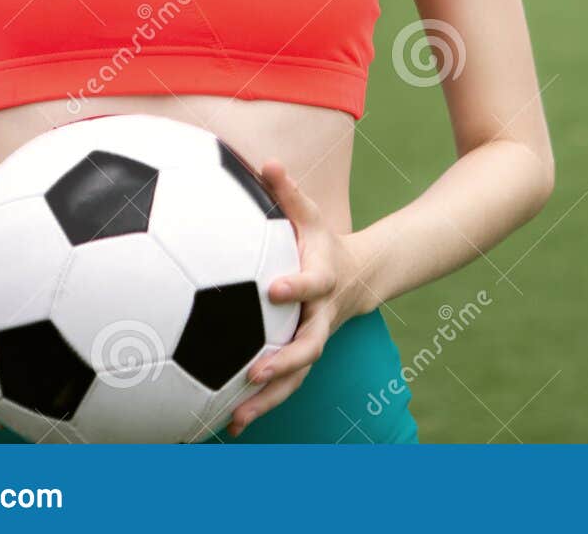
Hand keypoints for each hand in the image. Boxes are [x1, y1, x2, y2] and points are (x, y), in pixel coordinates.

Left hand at [226, 158, 370, 436]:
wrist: (359, 278)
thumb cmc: (322, 242)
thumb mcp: (311, 215)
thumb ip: (288, 192)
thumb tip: (265, 161)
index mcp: (322, 280)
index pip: (312, 284)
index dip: (297, 287)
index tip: (275, 290)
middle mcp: (320, 317)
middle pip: (310, 345)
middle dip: (286, 360)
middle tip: (256, 371)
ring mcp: (313, 341)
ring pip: (298, 377)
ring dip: (270, 399)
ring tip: (238, 418)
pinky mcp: (303, 359)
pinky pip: (285, 387)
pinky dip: (261, 406)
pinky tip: (228, 425)